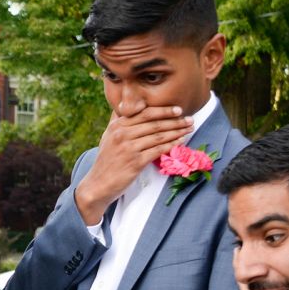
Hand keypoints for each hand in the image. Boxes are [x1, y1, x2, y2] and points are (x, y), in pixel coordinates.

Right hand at [74, 107, 193, 223]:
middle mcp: (122, 134)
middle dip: (175, 121)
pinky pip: (158, 150)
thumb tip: (123, 105)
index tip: (178, 109)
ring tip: (189, 129)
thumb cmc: (106, 160)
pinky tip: (180, 142)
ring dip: (177, 132)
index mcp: (117, 126)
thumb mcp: (107, 137)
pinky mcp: (135, 162)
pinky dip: (171, 145)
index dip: (163, 110)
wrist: (98, 184)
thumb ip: (117, 121)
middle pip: (154, 124)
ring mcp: (129, 148)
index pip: (145, 113)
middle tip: (189, 119)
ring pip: (158, 136)